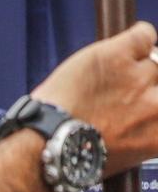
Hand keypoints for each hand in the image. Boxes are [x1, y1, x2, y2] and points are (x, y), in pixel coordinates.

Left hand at [31, 21, 157, 175]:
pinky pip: (143, 35)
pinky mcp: (117, 56)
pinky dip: (139, 37)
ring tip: (112, 77)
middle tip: (123, 92)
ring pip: (156, 59)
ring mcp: (139, 78)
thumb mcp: (122, 156)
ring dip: (137, 66)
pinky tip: (118, 52)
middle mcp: (157, 104)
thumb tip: (142, 122)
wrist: (45, 144)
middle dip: (147, 85)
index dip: (156, 97)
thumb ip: (143, 133)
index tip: (149, 98)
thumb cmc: (72, 155)